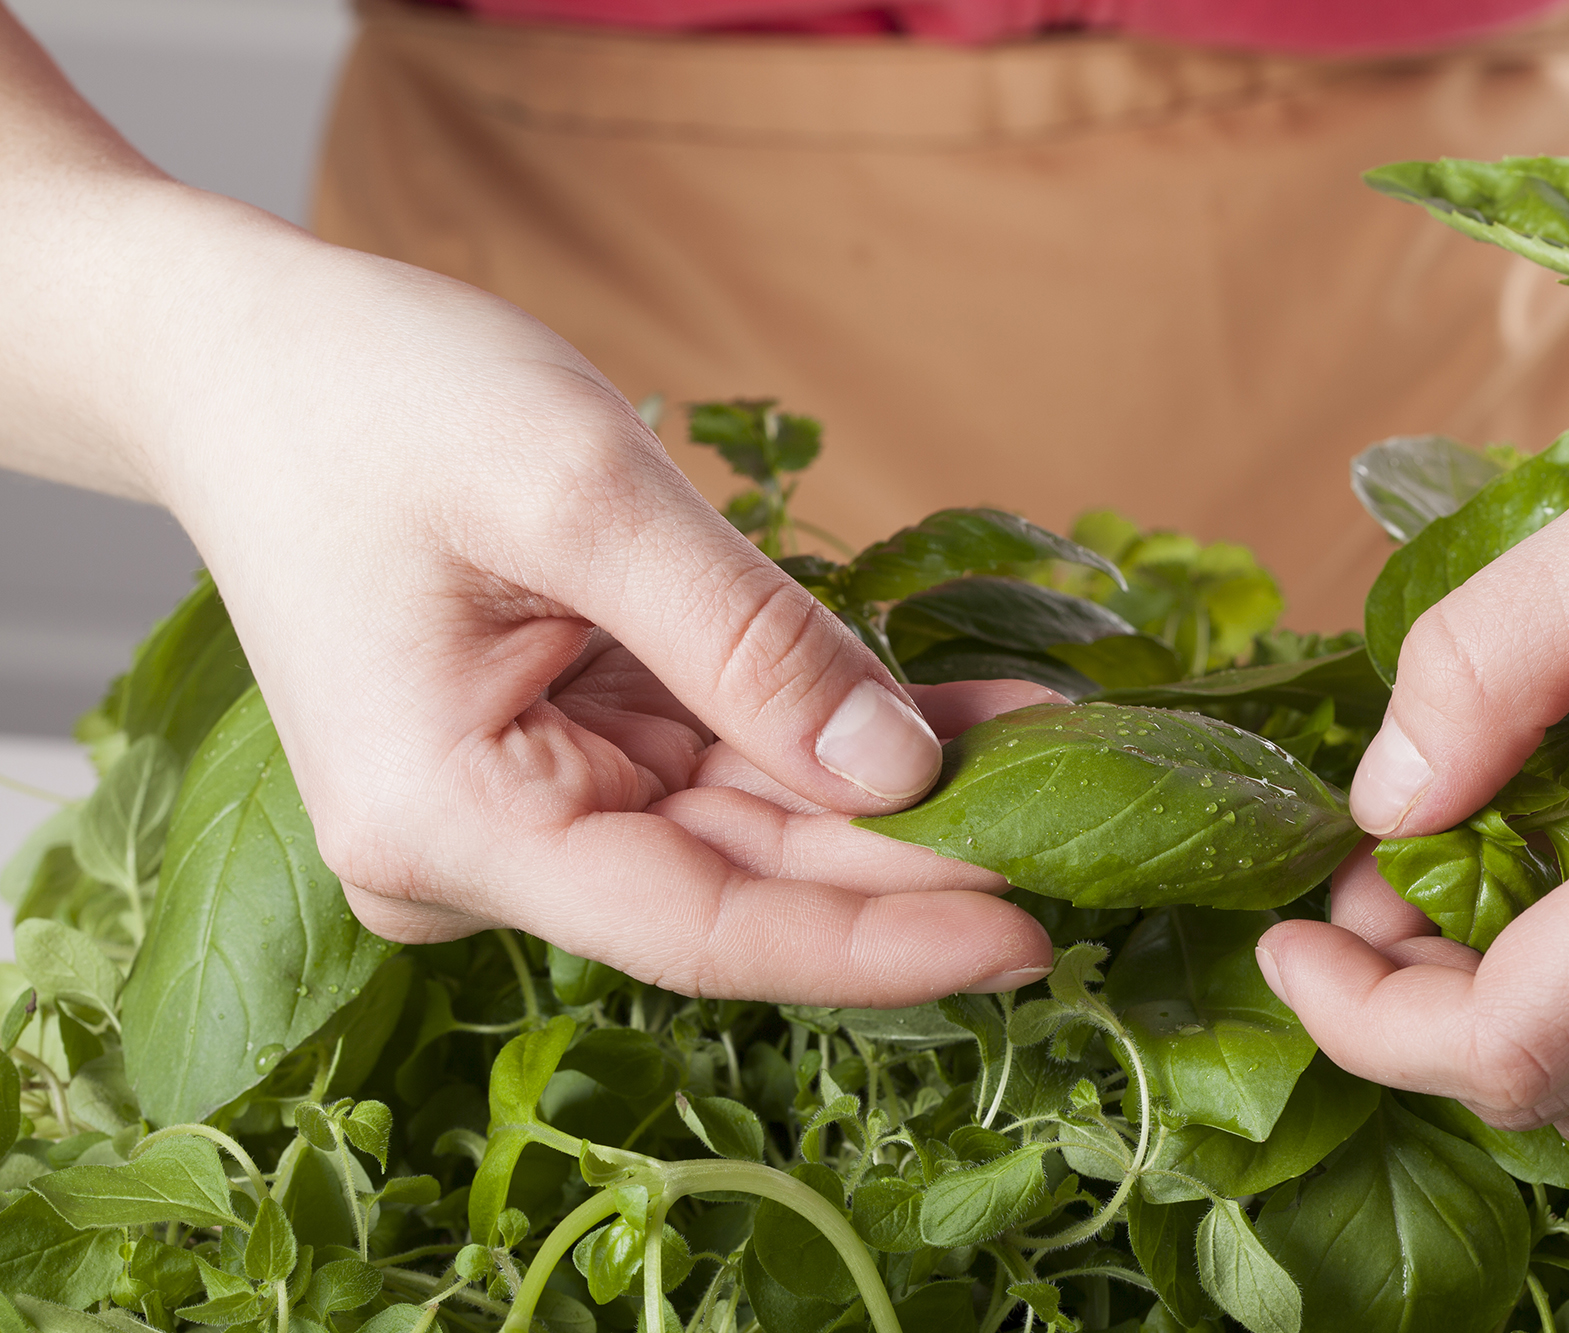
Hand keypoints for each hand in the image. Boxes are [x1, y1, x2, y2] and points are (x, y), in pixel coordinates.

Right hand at [0, 60, 1053, 1002]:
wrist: (247, 357)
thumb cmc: (375, 399)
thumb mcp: (580, 493)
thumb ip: (746, 643)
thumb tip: (897, 772)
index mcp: (449, 823)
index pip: (706, 932)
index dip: (878, 942)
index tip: (1031, 932)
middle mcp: (480, 852)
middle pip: (741, 883)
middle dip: (915, 850)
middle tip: (1084, 815)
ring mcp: (520, 810)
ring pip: (747, 827)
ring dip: (891, 788)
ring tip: (1049, 742)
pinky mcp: (556, 759)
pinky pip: (720, 766)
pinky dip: (829, 736)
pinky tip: (957, 712)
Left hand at [1259, 347, 1568, 1145]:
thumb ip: (1485, 665)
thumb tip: (1384, 803)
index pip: (1512, 1044)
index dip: (1363, 1020)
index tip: (1287, 936)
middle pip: (1561, 1088)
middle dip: (1415, 1012)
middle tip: (1360, 890)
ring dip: (1508, 1018)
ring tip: (1448, 888)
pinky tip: (1568, 896)